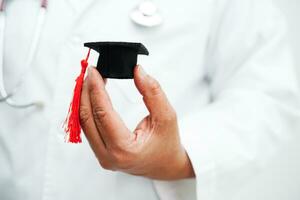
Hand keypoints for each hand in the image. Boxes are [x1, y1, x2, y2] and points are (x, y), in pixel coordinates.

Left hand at [80, 66, 194, 179]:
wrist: (165, 166)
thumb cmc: (168, 145)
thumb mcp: (167, 116)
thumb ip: (153, 92)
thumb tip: (138, 72)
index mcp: (124, 150)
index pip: (102, 113)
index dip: (96, 89)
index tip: (94, 72)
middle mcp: (108, 156)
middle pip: (86, 118)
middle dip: (86, 92)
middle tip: (91, 73)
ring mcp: (102, 157)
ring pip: (83, 124)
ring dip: (84, 100)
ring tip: (90, 82)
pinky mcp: (100, 153)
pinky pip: (87, 129)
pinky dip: (87, 110)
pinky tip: (91, 97)